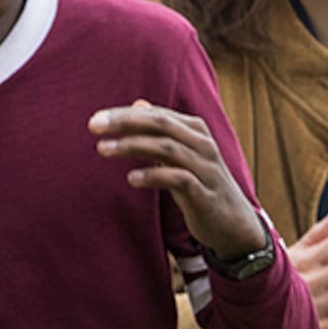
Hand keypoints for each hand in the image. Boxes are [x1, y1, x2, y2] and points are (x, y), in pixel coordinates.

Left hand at [95, 103, 271, 261]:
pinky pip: (178, 179)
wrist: (234, 224)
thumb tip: (137, 104)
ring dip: (133, 146)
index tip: (95, 120)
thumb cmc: (202, 186)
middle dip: (125, 122)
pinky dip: (153, 176)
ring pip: (167, 148)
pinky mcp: (205, 194)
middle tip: (94, 126)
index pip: (156, 115)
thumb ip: (160, 131)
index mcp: (195, 130)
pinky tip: (131, 178)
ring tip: (103, 149)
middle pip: (161, 124)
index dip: (125, 115)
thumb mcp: (181, 155)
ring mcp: (206, 169)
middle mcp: (203, 144)